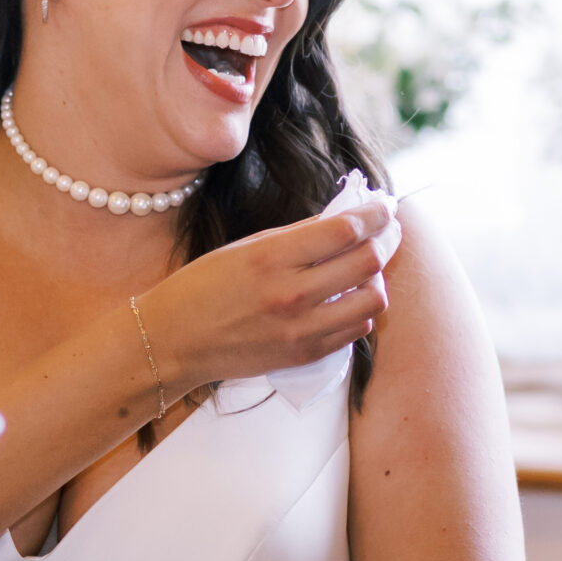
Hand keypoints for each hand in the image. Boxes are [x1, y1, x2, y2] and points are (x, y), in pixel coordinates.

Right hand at [139, 201, 396, 387]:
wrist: (174, 341)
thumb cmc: (204, 286)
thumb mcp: (247, 247)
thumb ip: (298, 235)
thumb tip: (346, 218)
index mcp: (272, 257)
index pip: (346, 229)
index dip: (376, 213)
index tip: (384, 205)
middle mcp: (291, 294)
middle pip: (368, 261)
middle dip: (388, 239)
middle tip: (387, 229)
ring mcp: (301, 329)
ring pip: (373, 299)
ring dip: (377, 278)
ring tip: (366, 267)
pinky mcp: (304, 354)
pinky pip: (356, 329)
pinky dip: (361, 309)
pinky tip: (348, 298)